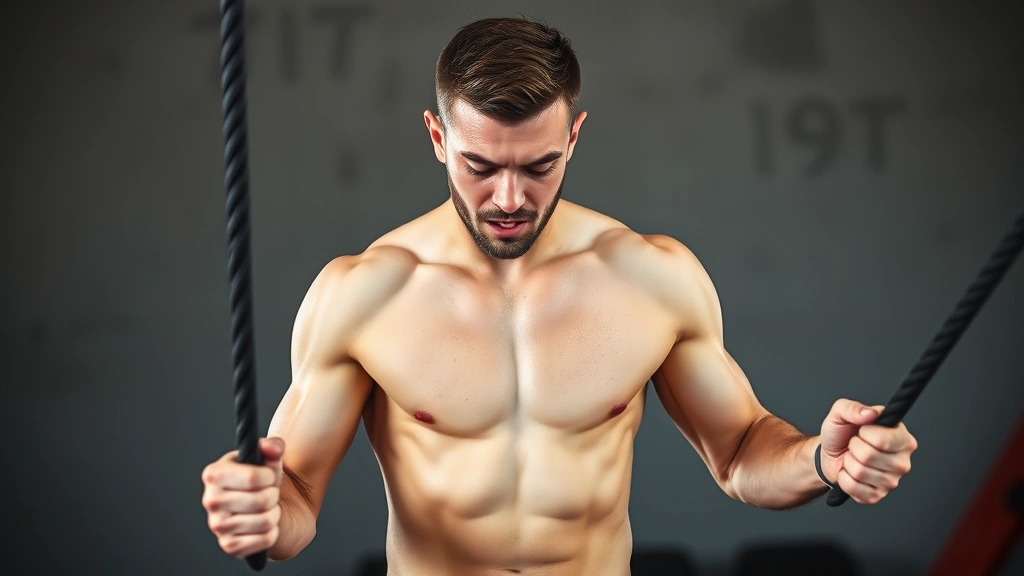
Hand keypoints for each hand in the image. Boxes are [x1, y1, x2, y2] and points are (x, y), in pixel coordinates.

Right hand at [201, 438, 285, 557]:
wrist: (265, 507)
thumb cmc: (262, 480)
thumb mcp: (267, 458)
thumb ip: (272, 447)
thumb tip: (273, 447)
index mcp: (214, 474)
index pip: (252, 477)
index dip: (270, 477)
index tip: (268, 476)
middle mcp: (210, 500)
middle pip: (261, 500)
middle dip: (273, 496)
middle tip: (269, 493)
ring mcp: (217, 526)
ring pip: (265, 521)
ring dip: (275, 514)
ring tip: (267, 508)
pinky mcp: (229, 545)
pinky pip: (264, 540)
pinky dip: (272, 532)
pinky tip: (263, 525)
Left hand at [818, 399, 917, 504]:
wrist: (829, 454)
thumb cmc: (841, 433)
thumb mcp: (840, 413)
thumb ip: (852, 408)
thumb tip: (870, 413)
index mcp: (901, 436)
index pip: (883, 440)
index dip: (863, 434)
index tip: (861, 431)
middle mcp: (903, 460)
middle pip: (869, 457)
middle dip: (853, 449)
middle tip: (854, 445)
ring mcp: (892, 480)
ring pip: (860, 473)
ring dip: (848, 463)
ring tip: (852, 458)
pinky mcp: (878, 495)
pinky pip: (854, 489)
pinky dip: (844, 479)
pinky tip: (850, 473)